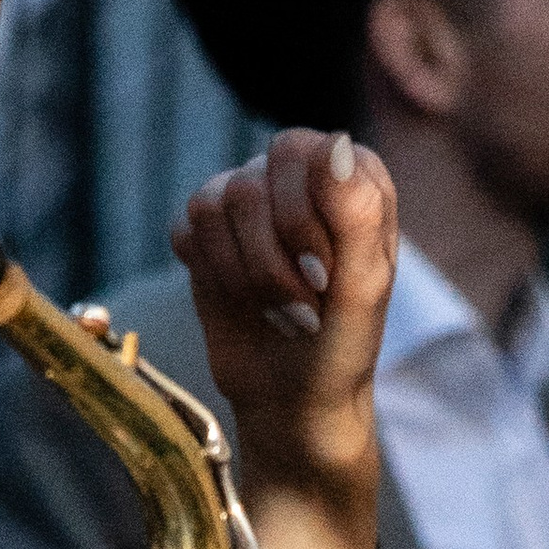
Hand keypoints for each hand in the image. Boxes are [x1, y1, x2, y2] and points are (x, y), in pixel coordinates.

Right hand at [174, 128, 399, 517]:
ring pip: (211, 204)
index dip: (305, 221)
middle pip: (249, 182)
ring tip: (275, 310)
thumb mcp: (363, 290)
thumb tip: (334, 143)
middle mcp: (299, 176)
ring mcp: (250, 200)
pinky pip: (185, 229)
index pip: (303, 154)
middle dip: (271, 261)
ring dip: (244, 276)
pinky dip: (213, 278)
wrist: (296, 405)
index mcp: (353, 176)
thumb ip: (357, 214)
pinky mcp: (207, 232)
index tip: (325, 277)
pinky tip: (242, 304)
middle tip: (301, 305)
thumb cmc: (342, 350)